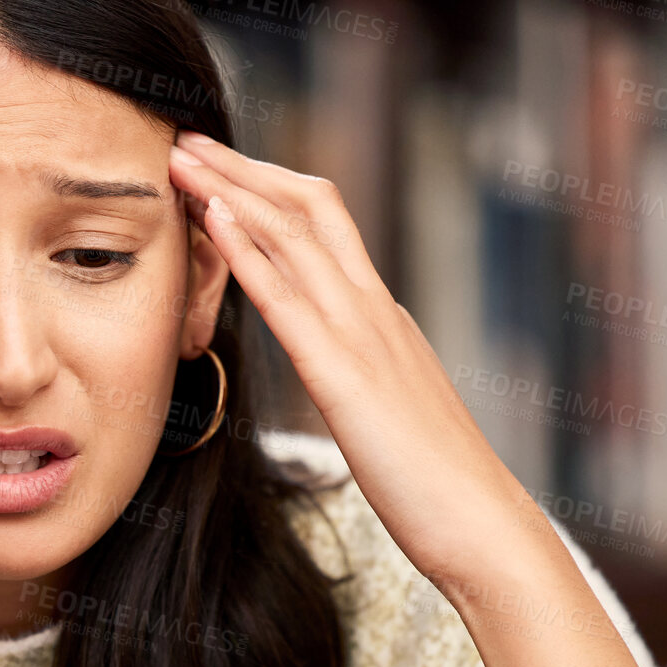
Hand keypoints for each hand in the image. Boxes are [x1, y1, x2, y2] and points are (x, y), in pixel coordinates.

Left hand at [166, 130, 660, 666]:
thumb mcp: (388, 411)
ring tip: (183, 157)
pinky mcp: (347, 378)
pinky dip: (249, 252)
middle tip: (187, 139)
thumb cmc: (435, 485)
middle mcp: (375, 311)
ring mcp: (364, 339)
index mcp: (383, 318)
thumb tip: (334, 364)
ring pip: (295, 237)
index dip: (270, 188)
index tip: (221, 168)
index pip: (325, 227)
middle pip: (307, 209)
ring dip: (233, 190)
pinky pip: (290, 300)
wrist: (483, 527)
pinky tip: (214, 219)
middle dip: (244, 168)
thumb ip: (361, 374)